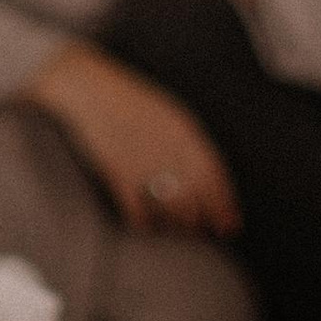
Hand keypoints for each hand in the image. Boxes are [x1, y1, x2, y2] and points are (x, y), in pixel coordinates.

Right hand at [25, 39, 240, 238]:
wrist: (91, 91)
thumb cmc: (133, 102)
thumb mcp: (171, 114)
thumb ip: (191, 144)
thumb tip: (211, 177)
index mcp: (186, 133)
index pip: (215, 178)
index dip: (225, 206)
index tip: (230, 225)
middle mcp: (169, 151)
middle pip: (196, 199)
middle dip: (204, 221)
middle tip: (203, 229)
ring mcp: (143, 164)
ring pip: (171, 210)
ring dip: (177, 223)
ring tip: (178, 227)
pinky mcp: (118, 175)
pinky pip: (138, 213)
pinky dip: (145, 223)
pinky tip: (146, 223)